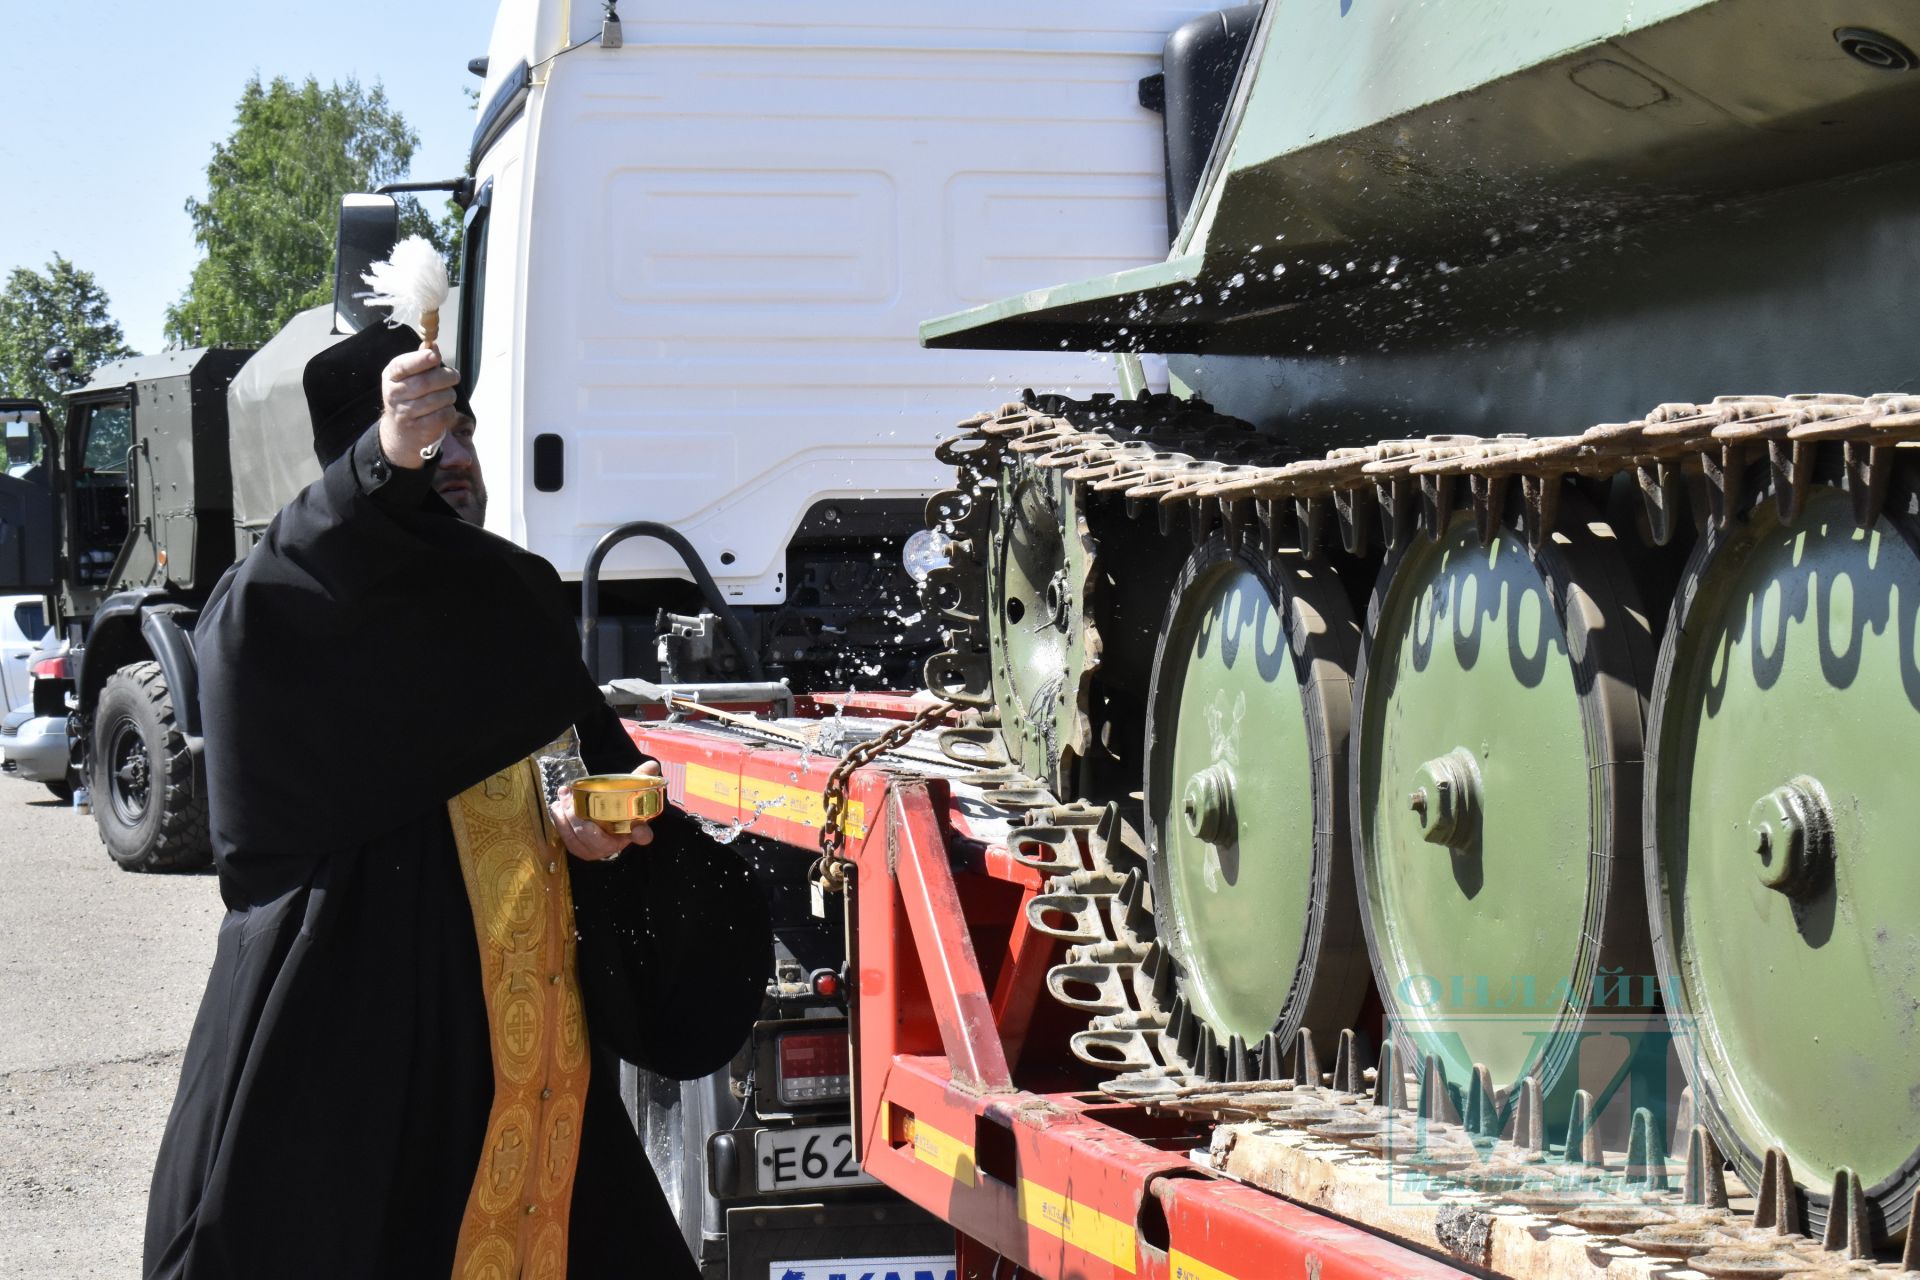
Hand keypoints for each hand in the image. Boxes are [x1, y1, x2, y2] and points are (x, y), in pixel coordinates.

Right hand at [378, 346, 460, 468]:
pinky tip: (444, 408)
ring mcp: (405, 414)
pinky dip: (450, 410)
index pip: (402, 366)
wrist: (400, 431)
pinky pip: (444, 415)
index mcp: (391, 377)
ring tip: (447, 394)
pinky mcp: (419, 429)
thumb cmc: (409, 396)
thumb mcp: (408, 376)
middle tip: (454, 375)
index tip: (435, 356)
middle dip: (446, 376)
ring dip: (450, 394)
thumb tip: (432, 345)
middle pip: (426, 382)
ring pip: (438, 398)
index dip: (420, 360)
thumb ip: (420, 360)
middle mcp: (394, 395)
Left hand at [549, 760, 662, 860]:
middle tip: (570, 795)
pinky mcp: (578, 849)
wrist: (606, 828)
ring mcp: (594, 850)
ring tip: (563, 796)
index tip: (638, 827)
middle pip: (594, 836)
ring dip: (565, 815)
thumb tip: (652, 765)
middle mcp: (614, 846)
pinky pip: (566, 837)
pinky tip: (557, 806)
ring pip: (576, 836)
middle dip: (577, 816)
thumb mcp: (632, 796)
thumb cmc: (620, 811)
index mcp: (634, 834)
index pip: (642, 836)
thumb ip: (641, 781)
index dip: (641, 833)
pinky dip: (559, 820)